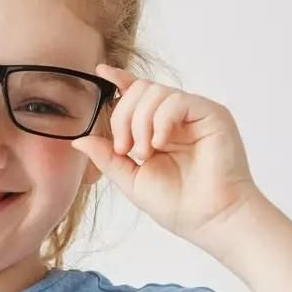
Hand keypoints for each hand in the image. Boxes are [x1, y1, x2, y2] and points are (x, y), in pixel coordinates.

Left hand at [70, 64, 264, 250]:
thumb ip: (107, 157)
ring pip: (154, 92)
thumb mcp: (131, 179)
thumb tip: (79, 139)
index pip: (138, 94)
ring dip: (140, 122)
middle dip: (123, 117)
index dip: (120, 80)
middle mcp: (177, 118)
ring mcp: (195, 114)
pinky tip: (160, 144)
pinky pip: (176, 100)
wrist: (210, 219)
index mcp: (159, 129)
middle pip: (139, 90)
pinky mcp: (211, 114)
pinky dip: (161, 121)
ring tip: (145, 153)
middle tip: (126, 149)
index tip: (101, 72)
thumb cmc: (178, 205)